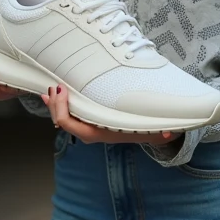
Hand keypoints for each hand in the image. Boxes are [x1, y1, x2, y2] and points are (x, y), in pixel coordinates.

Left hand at [42, 83, 180, 147]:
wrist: (144, 132)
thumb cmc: (143, 126)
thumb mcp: (152, 129)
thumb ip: (162, 132)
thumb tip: (171, 133)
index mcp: (99, 133)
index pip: (71, 125)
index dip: (62, 109)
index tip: (63, 90)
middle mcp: (89, 132)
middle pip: (63, 121)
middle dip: (54, 105)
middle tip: (54, 86)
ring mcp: (87, 126)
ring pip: (64, 118)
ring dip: (54, 105)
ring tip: (48, 90)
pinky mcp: (87, 120)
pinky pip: (68, 114)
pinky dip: (59, 105)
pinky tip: (53, 94)